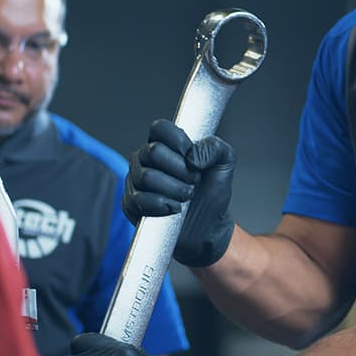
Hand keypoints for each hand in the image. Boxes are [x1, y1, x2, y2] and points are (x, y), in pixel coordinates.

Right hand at [124, 119, 236, 266]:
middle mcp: (147, 159)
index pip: (160, 128)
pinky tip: (174, 208)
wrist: (207, 227)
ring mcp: (136, 180)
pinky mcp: (131, 203)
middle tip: (194, 181)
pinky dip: (161, 205)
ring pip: (147, 177)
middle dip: (181, 170)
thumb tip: (193, 155)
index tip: (192, 157)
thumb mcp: (224, 163)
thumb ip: (215, 148)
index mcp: (167, 144)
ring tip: (186, 197)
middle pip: (153, 151)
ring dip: (174, 189)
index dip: (177, 141)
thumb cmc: (212, 193)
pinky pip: (138, 199)